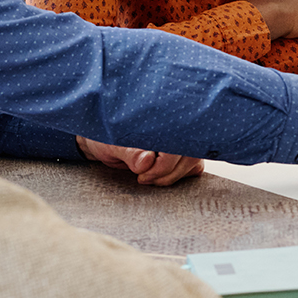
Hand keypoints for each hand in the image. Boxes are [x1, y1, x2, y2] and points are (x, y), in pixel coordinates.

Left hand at [74, 136, 204, 185]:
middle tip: (142, 178)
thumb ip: (129, 153)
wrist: (103, 139)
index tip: (142, 174)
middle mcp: (177, 125)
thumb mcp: (111, 144)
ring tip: (147, 176)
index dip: (163, 165)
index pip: (177, 144)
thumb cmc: (106, 137)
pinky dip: (178, 175)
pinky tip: (158, 174)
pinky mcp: (186, 151)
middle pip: (190, 156)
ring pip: (194, 163)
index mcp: (160, 118)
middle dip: (166, 174)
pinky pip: (194, 167)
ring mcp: (184, 139)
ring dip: (172, 176)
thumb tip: (148, 160)